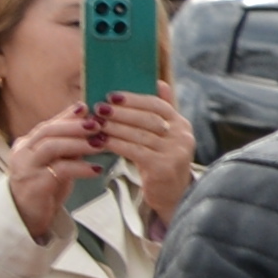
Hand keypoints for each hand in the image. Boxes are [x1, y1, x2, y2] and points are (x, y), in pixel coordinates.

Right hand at [4, 105, 102, 245]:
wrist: (27, 217)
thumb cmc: (45, 188)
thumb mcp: (57, 163)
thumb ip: (68, 147)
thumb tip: (90, 127)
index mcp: (28, 144)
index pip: (49, 124)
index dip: (67, 115)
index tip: (87, 107)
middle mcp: (23, 151)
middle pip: (48, 131)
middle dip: (74, 125)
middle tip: (97, 124)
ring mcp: (27, 167)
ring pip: (52, 146)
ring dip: (79, 143)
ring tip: (100, 144)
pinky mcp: (35, 184)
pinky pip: (59, 170)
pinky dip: (80, 168)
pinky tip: (96, 169)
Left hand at [92, 92, 193, 229]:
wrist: (172, 195)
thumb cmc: (162, 161)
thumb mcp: (166, 135)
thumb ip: (162, 110)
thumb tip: (158, 82)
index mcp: (182, 124)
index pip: (158, 105)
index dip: (134, 99)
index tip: (112, 95)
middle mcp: (182, 136)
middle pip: (147, 118)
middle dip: (120, 112)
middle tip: (98, 108)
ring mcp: (175, 152)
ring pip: (138, 134)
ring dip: (114, 127)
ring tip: (95, 123)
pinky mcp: (164, 168)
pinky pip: (134, 151)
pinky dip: (115, 144)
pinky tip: (100, 141)